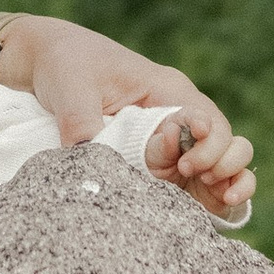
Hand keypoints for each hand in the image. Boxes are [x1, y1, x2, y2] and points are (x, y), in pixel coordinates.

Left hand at [0, 16, 253, 208]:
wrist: (46, 59)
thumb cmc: (66, 63)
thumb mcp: (72, 87)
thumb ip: (83, 123)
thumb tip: (90, 161)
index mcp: (168, 90)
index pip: (209, 121)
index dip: (210, 146)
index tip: (186, 163)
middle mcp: (178, 115)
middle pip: (226, 145)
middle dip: (225, 166)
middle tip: (194, 176)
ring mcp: (171, 140)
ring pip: (219, 165)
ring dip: (227, 184)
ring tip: (222, 201)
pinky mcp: (157, 160)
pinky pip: (193, 181)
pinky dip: (209, 197)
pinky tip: (208, 214)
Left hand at [130, 105, 256, 227]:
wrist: (159, 193)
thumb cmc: (154, 165)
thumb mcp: (150, 154)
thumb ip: (160, 144)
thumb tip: (173, 131)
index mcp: (189, 125)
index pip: (198, 116)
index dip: (200, 121)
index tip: (199, 131)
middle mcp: (211, 140)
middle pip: (224, 134)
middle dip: (208, 151)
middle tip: (184, 167)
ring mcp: (224, 161)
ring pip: (242, 152)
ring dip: (226, 165)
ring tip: (205, 180)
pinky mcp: (230, 185)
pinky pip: (247, 183)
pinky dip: (242, 189)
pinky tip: (228, 198)